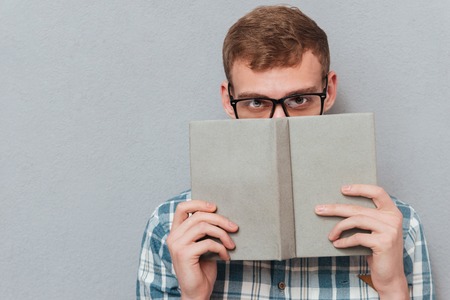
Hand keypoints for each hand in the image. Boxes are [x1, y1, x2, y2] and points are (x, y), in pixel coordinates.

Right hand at [166, 200, 237, 299]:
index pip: (182, 207)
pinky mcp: (184, 254)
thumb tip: (222, 215)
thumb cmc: (202, 269)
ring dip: (222, 234)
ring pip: (204, 227)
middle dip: (220, 219)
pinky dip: (221, 248)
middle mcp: (173, 236)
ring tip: (231, 244)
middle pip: (199, 216)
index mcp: (176, 232)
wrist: (197, 292)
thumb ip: (205, 230)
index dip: (199, 203)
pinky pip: (207, 243)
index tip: (214, 207)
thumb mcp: (202, 245)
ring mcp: (177, 245)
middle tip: (234, 227)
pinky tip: (225, 256)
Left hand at [315, 184, 408, 298]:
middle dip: (336, 208)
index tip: (342, 189)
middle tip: (319, 209)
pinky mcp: (384, 243)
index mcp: (392, 212)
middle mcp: (393, 219)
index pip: (378, 192)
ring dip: (338, 227)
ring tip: (330, 235)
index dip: (360, 188)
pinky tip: (337, 244)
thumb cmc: (378, 252)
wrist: (391, 276)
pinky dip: (344, 241)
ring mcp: (390, 230)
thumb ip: (366, 218)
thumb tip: (337, 208)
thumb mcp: (375, 232)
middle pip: (358, 208)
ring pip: (356, 220)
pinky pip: (357, 237)